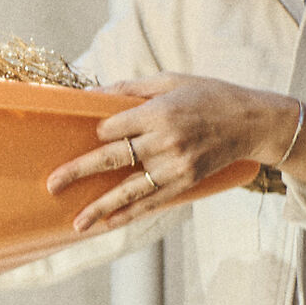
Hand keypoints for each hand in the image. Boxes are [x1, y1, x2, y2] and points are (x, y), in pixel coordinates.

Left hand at [47, 73, 305, 234]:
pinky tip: (109, 224)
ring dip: (100, 207)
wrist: (254, 121)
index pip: (111, 128)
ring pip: (129, 190)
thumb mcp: (170, 80)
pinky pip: (152, 201)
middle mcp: (165, 141)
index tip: (97, 133)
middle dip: (78, 172)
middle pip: (111, 159)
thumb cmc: (208, 94)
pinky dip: (129, 214)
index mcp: (158, 112)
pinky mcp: (187, 182)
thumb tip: (90, 94)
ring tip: (76, 223)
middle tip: (51, 185)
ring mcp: (176, 166)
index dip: (99, 132)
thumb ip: (128, 88)